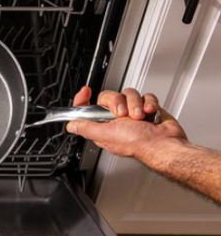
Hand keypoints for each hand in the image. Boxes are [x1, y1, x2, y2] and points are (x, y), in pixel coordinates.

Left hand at [67, 86, 187, 161]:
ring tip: (140, 117)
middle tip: (123, 114)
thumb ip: (87, 129)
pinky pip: (145, 95)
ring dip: (135, 104)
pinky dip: (149, 102)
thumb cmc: (139, 144)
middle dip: (117, 102)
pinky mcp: (146, 107)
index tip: (85, 91)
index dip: (83, 99)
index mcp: (103, 126)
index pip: (87, 109)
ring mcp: (132, 112)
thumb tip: (71, 126)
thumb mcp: (106, 135)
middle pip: (108, 97)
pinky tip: (150, 113)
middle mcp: (116, 119)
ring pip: (127, 94)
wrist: (164, 143)